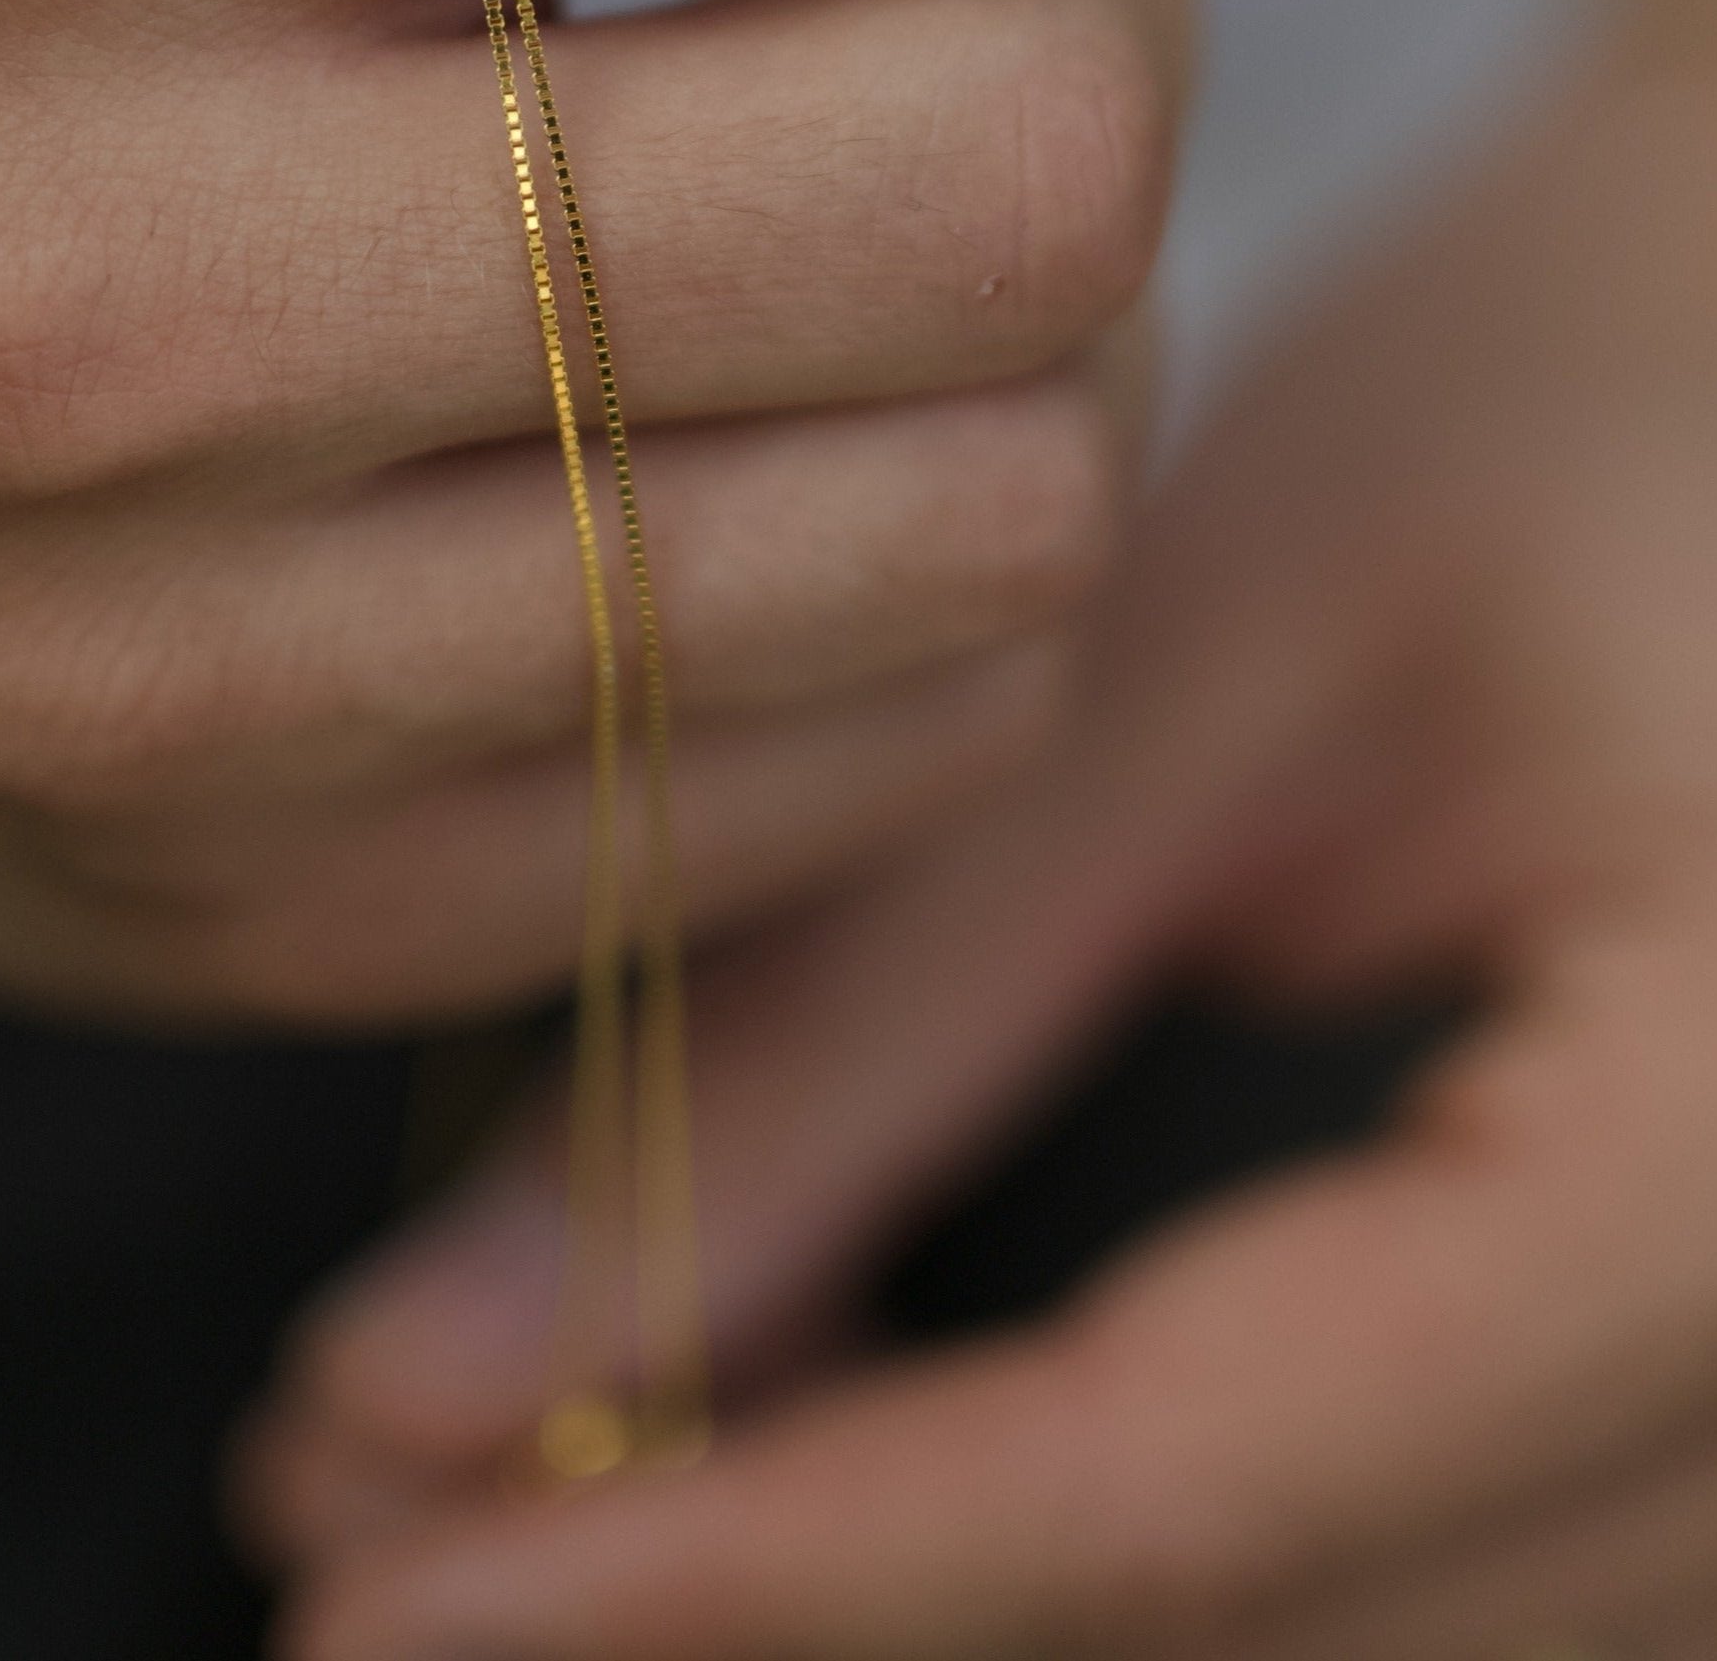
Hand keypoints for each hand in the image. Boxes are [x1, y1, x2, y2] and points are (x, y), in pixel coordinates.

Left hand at [257, 1, 1716, 1651]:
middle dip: (767, 1623)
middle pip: (1224, 1636)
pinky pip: (1337, 1562)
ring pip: (1275, 1645)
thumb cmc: (1561, 397)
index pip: (1180, 1490)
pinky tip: (776, 1410)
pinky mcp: (1658, 1395)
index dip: (747, 1575)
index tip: (370, 1588)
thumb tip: (429, 1376)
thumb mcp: (1208, 672)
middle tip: (348, 1527)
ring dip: (883, 1604)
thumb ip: (863, 1028)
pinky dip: (1034, 1535)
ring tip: (495, 1482)